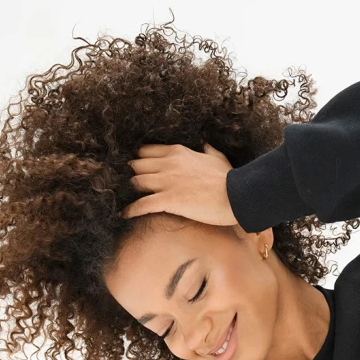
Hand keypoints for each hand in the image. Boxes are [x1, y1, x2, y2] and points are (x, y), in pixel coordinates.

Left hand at [120, 142, 237, 227]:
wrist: (234, 195)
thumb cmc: (228, 179)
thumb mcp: (218, 158)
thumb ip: (208, 150)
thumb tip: (205, 145)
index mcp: (178, 152)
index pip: (148, 151)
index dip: (141, 159)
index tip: (139, 167)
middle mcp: (168, 164)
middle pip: (138, 165)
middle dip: (134, 174)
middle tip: (131, 185)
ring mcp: (167, 182)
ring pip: (137, 182)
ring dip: (131, 190)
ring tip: (127, 198)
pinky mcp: (168, 200)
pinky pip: (142, 204)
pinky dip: (131, 210)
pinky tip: (124, 214)